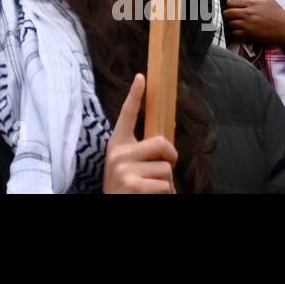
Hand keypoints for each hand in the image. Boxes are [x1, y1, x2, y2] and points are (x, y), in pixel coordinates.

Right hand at [103, 74, 176, 193]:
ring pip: (167, 169)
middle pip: (161, 143)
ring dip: (166, 183)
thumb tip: (167, 147)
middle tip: (164, 171)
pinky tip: (150, 197)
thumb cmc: (126, 187)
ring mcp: (124, 168)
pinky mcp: (133, 185)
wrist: (113, 208)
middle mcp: (118, 152)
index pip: (126, 114)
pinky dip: (166, 195)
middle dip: (170, 158)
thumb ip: (141, 152)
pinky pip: (166, 186)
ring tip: (150, 190)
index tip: (142, 76)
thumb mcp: (127, 165)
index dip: (135, 95)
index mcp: (117, 144)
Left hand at [223, 0, 284, 46]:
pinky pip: (235, 33)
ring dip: (232, 24)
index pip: (231, 2)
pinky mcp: (250, 35)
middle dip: (228, 14)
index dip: (230, 4)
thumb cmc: (278, 13)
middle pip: (227, 13)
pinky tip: (241, 31)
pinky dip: (236, 33)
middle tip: (232, 16)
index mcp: (251, 4)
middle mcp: (248, 13)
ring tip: (237, 24)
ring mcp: (248, 24)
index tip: (233, 7)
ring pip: (230, 23)